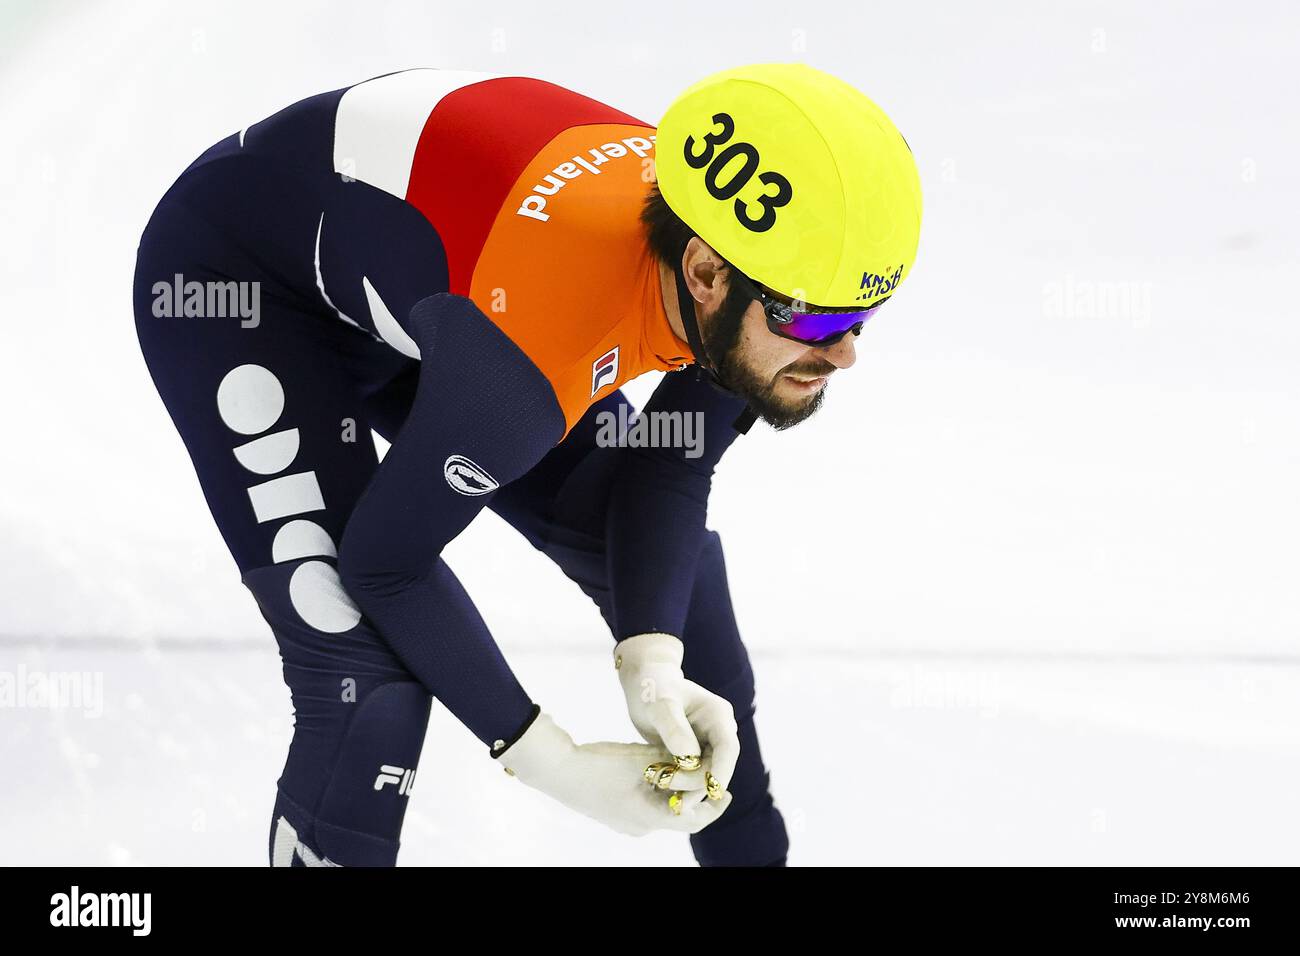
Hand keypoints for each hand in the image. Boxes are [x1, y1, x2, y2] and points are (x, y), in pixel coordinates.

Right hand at [495, 711, 732, 835]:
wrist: (559, 771)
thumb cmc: (602, 764)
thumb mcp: (644, 758)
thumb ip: (675, 762)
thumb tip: (700, 762)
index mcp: (650, 818)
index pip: (694, 819)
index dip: (714, 806)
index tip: (726, 790)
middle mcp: (641, 827)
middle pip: (681, 819)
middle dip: (699, 801)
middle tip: (714, 784)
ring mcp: (627, 823)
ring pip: (664, 812)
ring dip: (680, 796)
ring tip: (690, 775)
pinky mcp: (617, 814)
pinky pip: (648, 808)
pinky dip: (661, 795)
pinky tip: (663, 774)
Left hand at [613, 632, 740, 809]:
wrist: (643, 682)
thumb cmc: (652, 686)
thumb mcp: (659, 704)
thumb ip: (674, 728)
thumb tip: (690, 759)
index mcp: (718, 715)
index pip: (729, 749)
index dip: (721, 772)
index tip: (708, 790)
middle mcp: (717, 730)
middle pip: (717, 766)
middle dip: (696, 781)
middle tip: (664, 782)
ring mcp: (706, 742)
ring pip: (704, 775)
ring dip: (685, 785)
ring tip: (659, 782)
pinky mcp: (692, 753)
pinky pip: (691, 774)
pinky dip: (678, 782)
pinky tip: (659, 784)